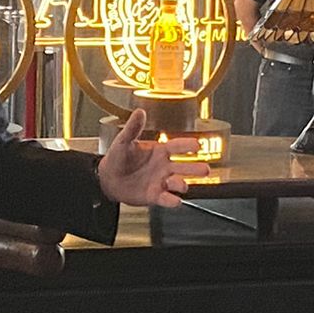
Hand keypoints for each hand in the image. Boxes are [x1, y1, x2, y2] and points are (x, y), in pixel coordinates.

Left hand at [95, 110, 209, 207]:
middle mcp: (164, 166)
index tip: (198, 145)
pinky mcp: (155, 195)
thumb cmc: (118, 158)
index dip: (187, 146)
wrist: (108, 178)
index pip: (177, 146)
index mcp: (160, 151)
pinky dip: (172, 201)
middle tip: (205, 169)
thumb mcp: (124, 141)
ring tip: (182, 185)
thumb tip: (139, 112)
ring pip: (178, 183)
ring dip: (182, 184)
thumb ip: (133, 128)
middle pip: (185, 167)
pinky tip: (174, 200)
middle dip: (196, 168)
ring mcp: (161, 181)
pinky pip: (167, 199)